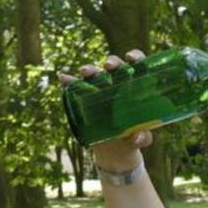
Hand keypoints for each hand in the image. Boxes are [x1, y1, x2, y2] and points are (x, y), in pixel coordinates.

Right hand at [59, 51, 151, 171]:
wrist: (116, 151)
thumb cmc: (134, 138)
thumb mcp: (141, 139)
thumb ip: (143, 137)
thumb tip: (138, 136)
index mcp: (136, 88)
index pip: (138, 66)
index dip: (136, 57)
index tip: (131, 58)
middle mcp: (118, 84)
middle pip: (115, 66)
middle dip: (112, 62)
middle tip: (108, 66)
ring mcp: (100, 90)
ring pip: (95, 73)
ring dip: (90, 69)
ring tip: (85, 72)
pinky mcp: (85, 98)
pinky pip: (76, 87)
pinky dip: (69, 81)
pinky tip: (64, 78)